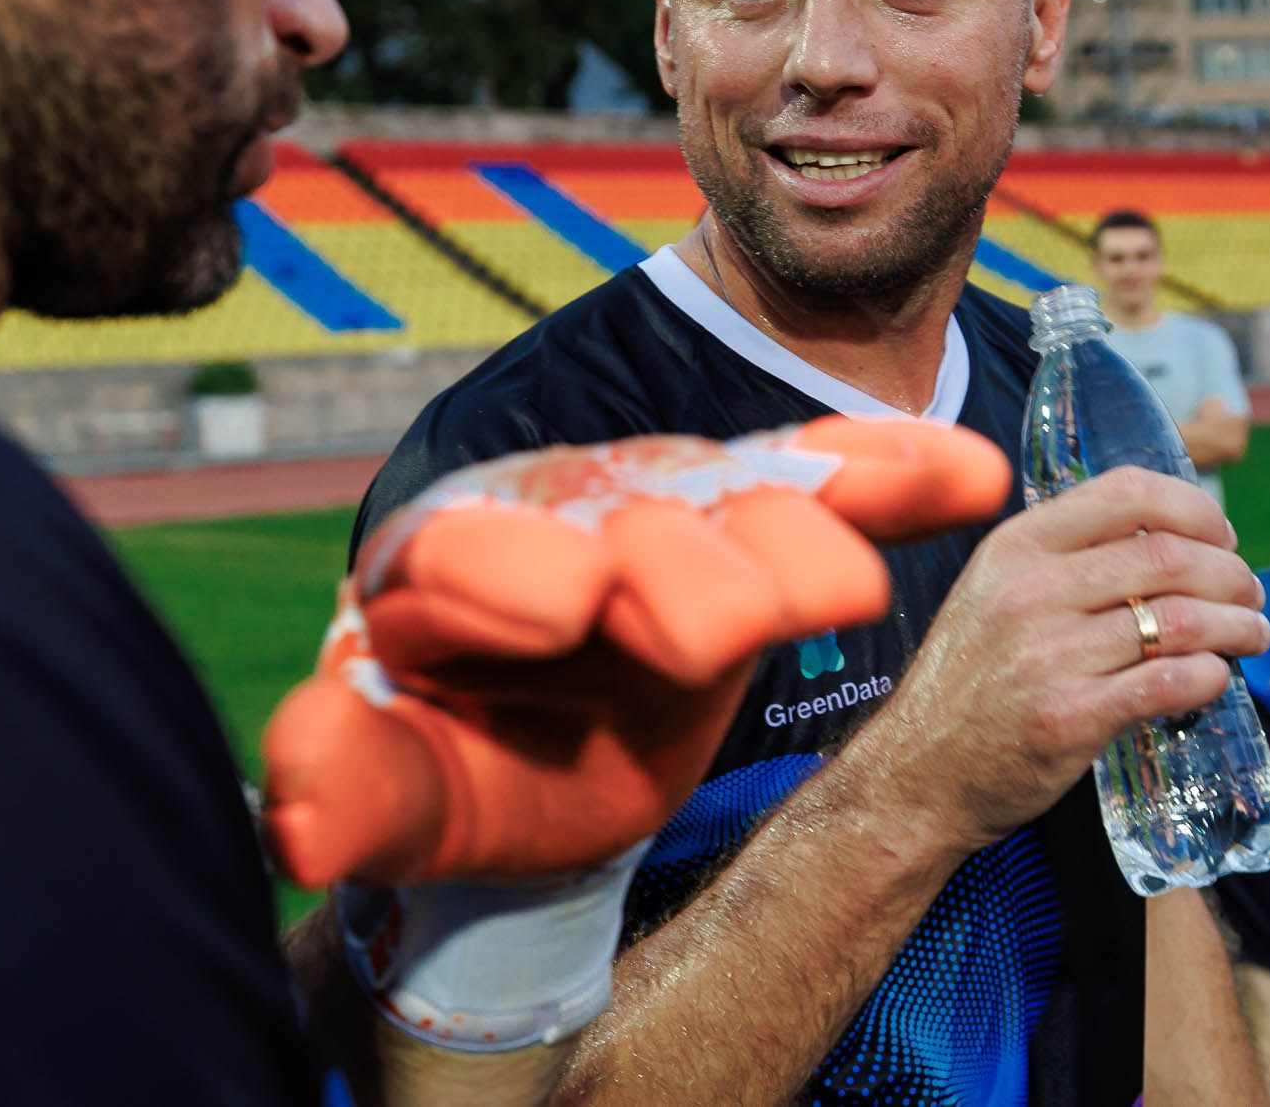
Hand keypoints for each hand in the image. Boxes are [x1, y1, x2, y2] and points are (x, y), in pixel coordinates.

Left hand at [260, 417, 1010, 887]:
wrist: (538, 755)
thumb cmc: (458, 765)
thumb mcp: (395, 792)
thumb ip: (349, 789)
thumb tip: (302, 798)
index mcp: (453, 564)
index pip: (480, 551)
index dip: (513, 572)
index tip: (560, 603)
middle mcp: (567, 517)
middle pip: (632, 529)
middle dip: (677, 575)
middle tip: (724, 628)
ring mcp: (671, 516)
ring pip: (742, 505)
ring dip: (798, 539)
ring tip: (852, 585)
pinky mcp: (757, 533)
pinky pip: (830, 486)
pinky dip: (894, 477)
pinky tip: (967, 471)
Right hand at [842, 466, 1269, 856]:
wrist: (915, 778)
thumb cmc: (967, 687)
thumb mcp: (991, 596)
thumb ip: (1060, 562)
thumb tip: (1162, 543)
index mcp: (1016, 548)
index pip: (1125, 493)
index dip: (1193, 507)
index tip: (1222, 533)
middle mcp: (1032, 591)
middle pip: (1168, 557)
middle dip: (1230, 573)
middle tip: (1250, 595)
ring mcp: (1050, 655)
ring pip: (1181, 620)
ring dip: (1237, 626)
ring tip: (1253, 636)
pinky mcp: (1071, 717)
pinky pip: (1168, 682)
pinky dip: (1210, 676)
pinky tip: (1218, 679)